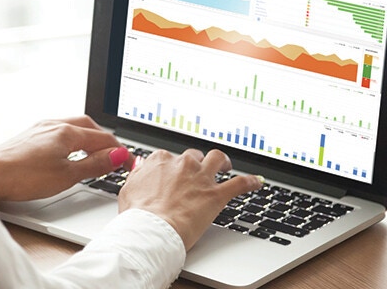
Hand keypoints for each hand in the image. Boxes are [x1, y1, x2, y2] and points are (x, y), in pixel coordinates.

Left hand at [0, 116, 131, 202]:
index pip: (103, 138)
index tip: (128, 162)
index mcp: (67, 132)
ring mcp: (40, 127)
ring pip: (73, 126)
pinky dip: (72, 139)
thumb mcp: (67, 175)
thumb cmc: (23, 176)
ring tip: (96, 153)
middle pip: (89, 126)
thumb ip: (94, 165)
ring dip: (88, 137)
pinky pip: (59, 131)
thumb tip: (117, 156)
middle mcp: (54, 124)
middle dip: (105, 140)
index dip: (119, 151)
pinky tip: (69, 150)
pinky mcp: (30, 135)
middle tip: (115, 155)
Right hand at [118, 148, 262, 250]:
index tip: (173, 174)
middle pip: (193, 157)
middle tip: (196, 175)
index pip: (169, 157)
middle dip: (196, 164)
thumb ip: (138, 174)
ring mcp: (201, 178)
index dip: (172, 167)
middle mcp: (182, 164)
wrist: (152, 230)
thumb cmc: (138, 215)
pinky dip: (250, 182)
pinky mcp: (216, 195)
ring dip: (223, 162)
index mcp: (160, 161)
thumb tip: (142, 165)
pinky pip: (239, 183)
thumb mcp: (129, 189)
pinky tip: (257, 182)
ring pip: (217, 159)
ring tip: (225, 166)